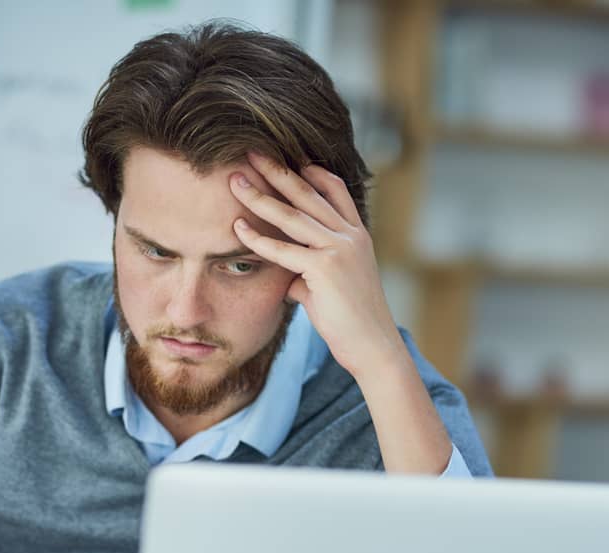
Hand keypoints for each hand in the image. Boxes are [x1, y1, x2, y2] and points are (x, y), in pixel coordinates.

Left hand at [229, 151, 405, 380]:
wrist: (372, 345)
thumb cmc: (351, 320)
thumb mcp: (331, 286)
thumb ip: (308, 272)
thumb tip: (286, 276)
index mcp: (358, 234)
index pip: (335, 191)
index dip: (312, 172)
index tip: (288, 158)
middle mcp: (351, 235)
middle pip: (308, 193)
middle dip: (277, 171)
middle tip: (251, 152)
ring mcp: (340, 249)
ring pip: (293, 215)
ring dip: (260, 195)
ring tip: (235, 180)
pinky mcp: (326, 268)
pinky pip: (284, 249)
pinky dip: (258, 238)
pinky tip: (237, 226)